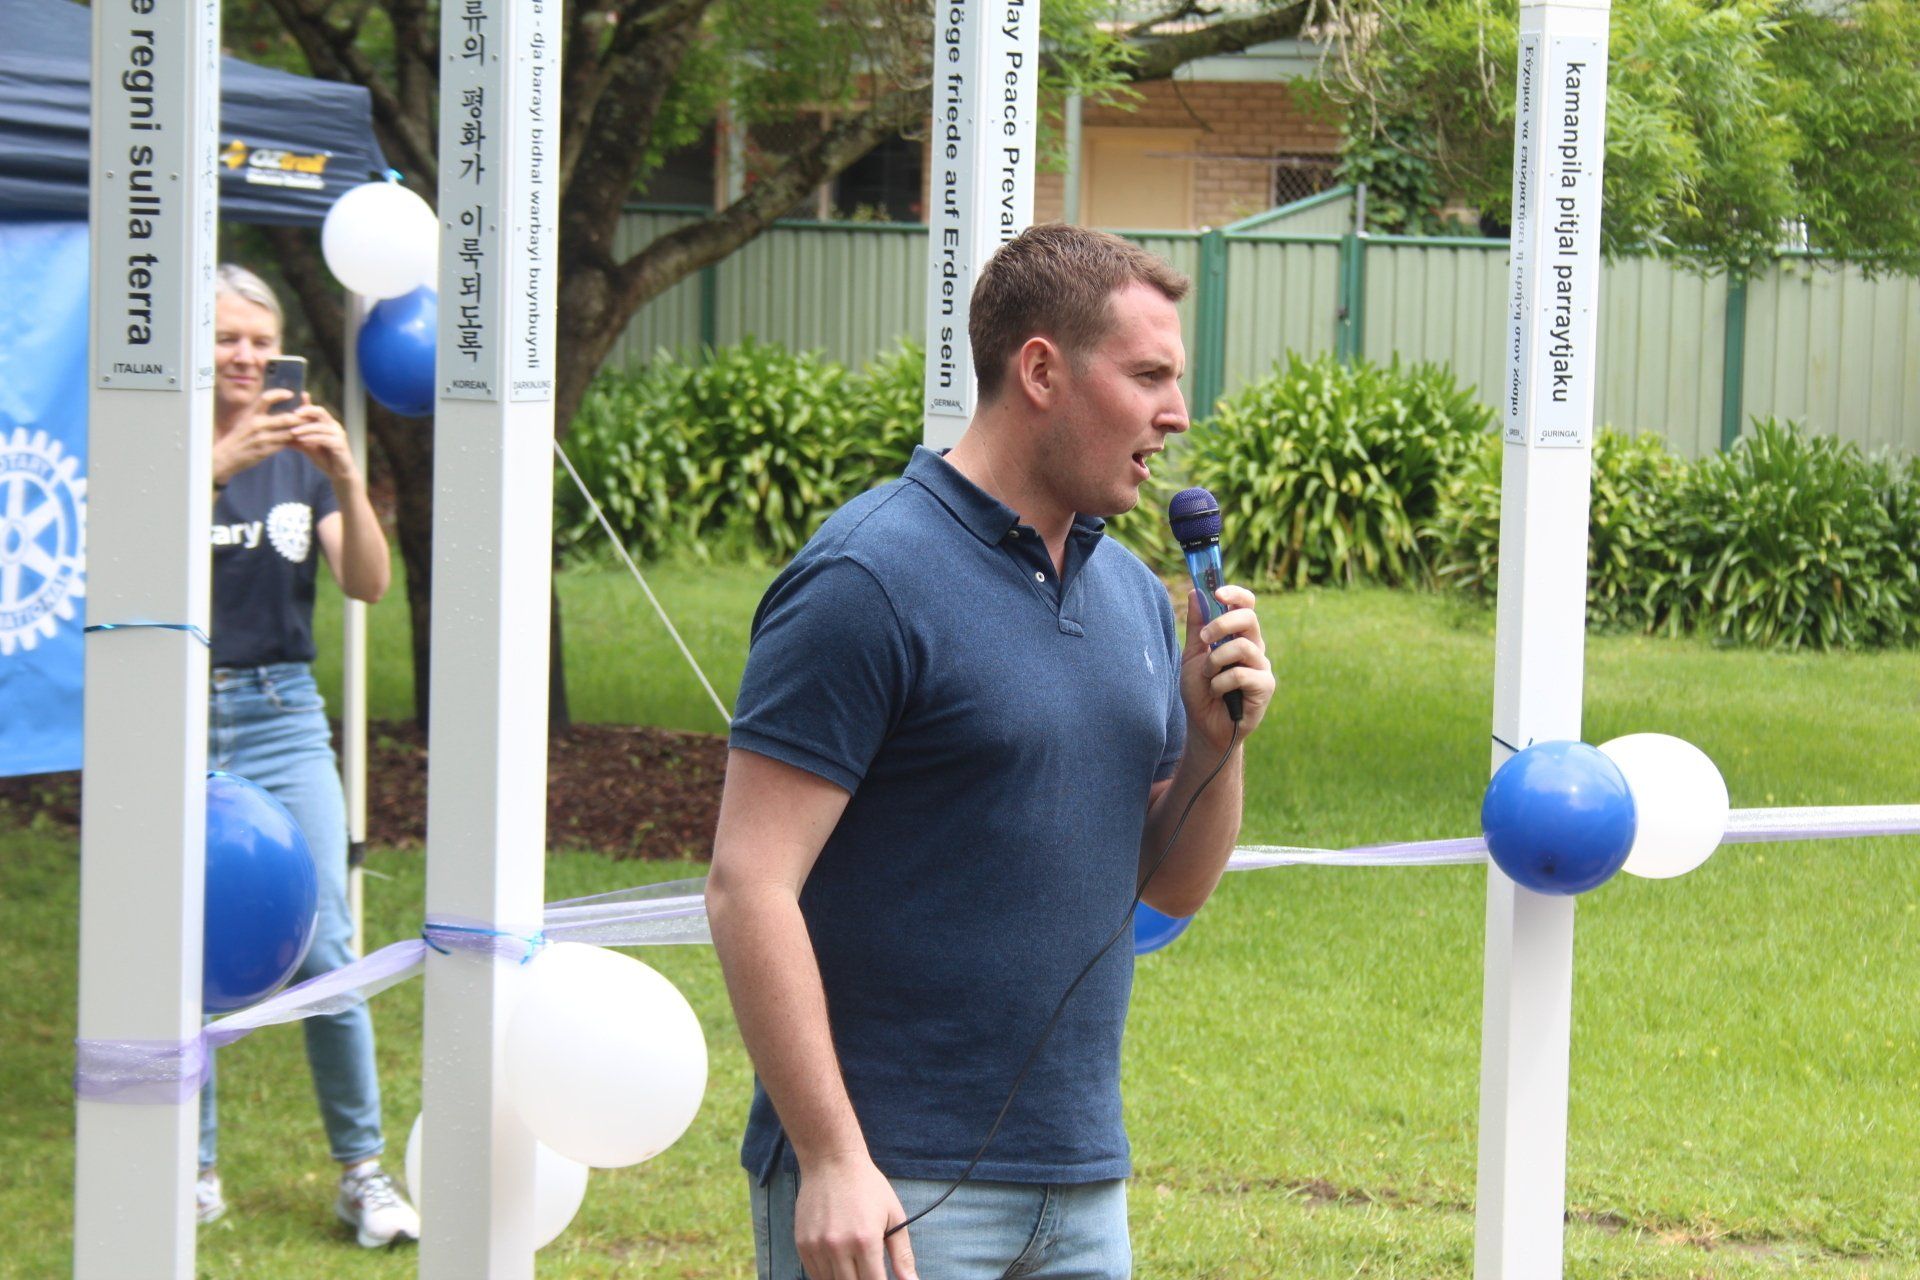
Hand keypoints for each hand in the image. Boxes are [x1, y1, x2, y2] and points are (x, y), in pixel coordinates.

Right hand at [211, 388, 303, 485]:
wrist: (227, 456)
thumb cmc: (239, 436)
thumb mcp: (246, 420)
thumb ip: (260, 413)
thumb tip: (278, 403)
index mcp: (251, 414)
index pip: (266, 398)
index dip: (280, 394)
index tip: (291, 394)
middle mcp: (256, 424)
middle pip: (285, 418)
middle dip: (300, 417)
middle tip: (309, 415)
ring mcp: (262, 438)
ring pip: (288, 432)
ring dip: (300, 430)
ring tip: (310, 426)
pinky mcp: (265, 450)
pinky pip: (285, 444)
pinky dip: (294, 441)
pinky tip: (302, 439)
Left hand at [283, 394, 359, 487]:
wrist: (339, 474)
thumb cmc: (325, 459)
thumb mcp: (309, 447)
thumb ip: (298, 439)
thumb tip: (279, 435)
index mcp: (328, 424)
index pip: (316, 410)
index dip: (306, 406)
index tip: (292, 409)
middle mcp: (334, 426)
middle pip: (321, 412)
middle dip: (307, 411)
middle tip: (293, 414)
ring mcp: (338, 435)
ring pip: (320, 426)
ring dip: (305, 428)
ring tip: (292, 431)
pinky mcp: (340, 445)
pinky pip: (324, 438)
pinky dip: (312, 438)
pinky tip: (301, 440)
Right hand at [794, 1152, 918, 1279]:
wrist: (831, 1161)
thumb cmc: (868, 1187)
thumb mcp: (893, 1215)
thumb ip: (902, 1255)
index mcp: (865, 1240)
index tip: (882, 1278)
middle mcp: (838, 1246)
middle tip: (869, 1271)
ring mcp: (817, 1246)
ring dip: (845, 1279)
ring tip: (854, 1265)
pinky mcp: (802, 1244)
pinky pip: (814, 1274)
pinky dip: (827, 1275)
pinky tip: (839, 1262)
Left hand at [1180, 583, 1273, 749]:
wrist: (1204, 726)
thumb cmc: (1200, 691)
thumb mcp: (1192, 655)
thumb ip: (1196, 626)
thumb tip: (1195, 592)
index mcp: (1238, 636)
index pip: (1246, 605)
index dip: (1235, 594)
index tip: (1217, 592)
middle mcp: (1254, 647)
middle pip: (1249, 618)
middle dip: (1221, 624)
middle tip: (1203, 639)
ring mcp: (1262, 666)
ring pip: (1243, 647)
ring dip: (1216, 661)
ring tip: (1208, 677)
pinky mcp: (1265, 686)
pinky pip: (1242, 674)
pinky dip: (1221, 683)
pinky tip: (1217, 693)